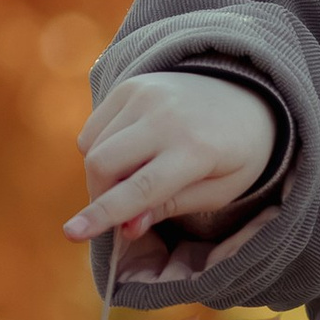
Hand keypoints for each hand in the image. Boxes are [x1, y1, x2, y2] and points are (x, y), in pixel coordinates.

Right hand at [66, 74, 280, 266]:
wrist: (247, 96)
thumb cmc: (235, 155)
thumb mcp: (219, 192)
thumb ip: (171, 208)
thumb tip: (127, 227)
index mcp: (197, 150)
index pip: (141, 188)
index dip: (104, 214)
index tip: (72, 233)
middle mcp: (167, 117)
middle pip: (103, 165)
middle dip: (100, 197)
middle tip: (121, 212)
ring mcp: (145, 95)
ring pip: (93, 148)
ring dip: (103, 176)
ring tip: (136, 178)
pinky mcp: (130, 86)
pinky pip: (93, 129)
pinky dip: (100, 151)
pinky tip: (131, 152)